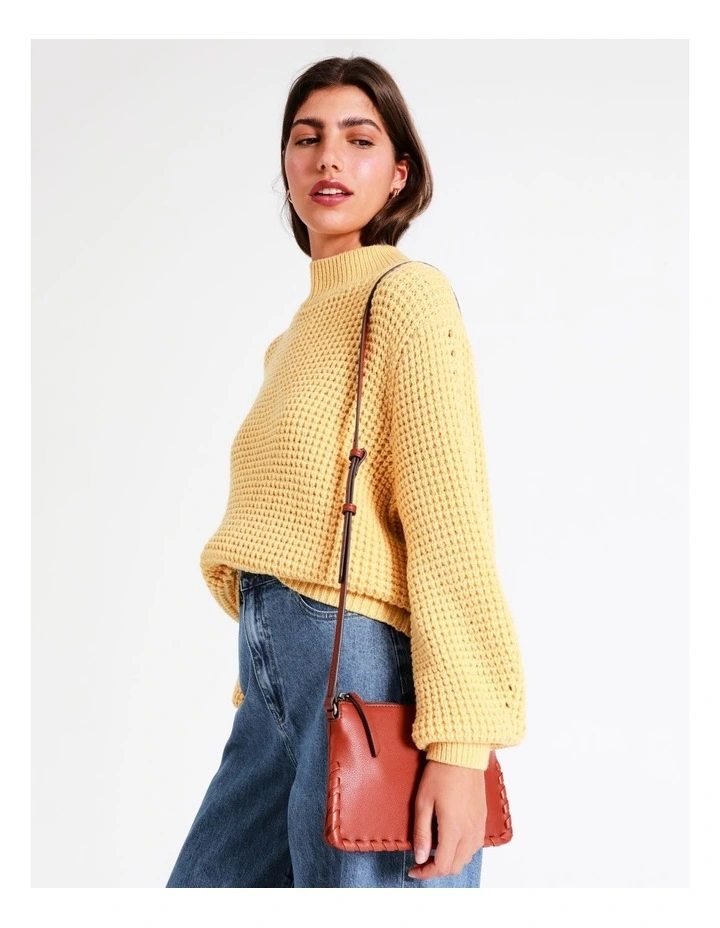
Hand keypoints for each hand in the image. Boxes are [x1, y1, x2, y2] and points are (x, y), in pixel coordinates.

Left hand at [407, 759, 486, 880]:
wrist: (462, 754)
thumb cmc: (440, 774)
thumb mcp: (423, 802)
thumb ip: (421, 832)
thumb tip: (419, 857)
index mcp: (453, 829)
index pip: (442, 866)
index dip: (426, 873)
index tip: (413, 869)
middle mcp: (469, 832)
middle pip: (456, 866)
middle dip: (437, 869)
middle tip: (421, 861)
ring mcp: (478, 826)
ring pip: (467, 858)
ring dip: (451, 861)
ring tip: (435, 851)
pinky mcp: (483, 818)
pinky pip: (475, 846)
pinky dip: (462, 851)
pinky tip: (451, 840)